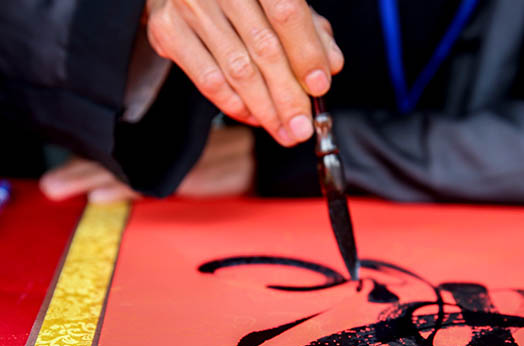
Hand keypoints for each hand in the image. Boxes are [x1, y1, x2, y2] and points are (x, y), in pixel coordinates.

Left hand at [40, 126, 255, 202]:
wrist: (278, 167)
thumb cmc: (246, 169)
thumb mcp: (212, 165)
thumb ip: (186, 174)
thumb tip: (149, 188)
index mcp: (175, 151)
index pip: (131, 157)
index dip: (99, 164)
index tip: (71, 172)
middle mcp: (174, 156)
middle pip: (122, 164)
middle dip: (85, 172)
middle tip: (54, 184)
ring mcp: (182, 165)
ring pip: (129, 173)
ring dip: (91, 179)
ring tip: (60, 187)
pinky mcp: (194, 178)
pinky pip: (152, 184)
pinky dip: (123, 188)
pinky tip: (98, 195)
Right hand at [145, 0, 343, 145]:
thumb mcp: (280, 1)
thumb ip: (310, 30)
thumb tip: (332, 65)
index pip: (286, 13)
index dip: (306, 53)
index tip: (319, 88)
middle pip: (263, 48)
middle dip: (288, 96)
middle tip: (302, 128)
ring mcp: (190, 5)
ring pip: (237, 70)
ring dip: (265, 109)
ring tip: (284, 131)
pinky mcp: (167, 30)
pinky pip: (208, 79)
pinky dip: (234, 105)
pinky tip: (255, 117)